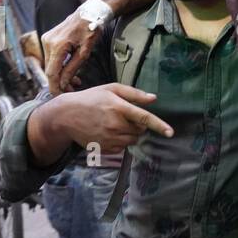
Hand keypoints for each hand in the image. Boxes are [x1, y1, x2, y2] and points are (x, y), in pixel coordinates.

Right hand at [44, 9, 106, 94]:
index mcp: (57, 45)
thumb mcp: (86, 51)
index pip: (52, 73)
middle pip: (50, 70)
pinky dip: (60, 66)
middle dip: (60, 82)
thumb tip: (64, 83)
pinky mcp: (48, 39)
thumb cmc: (91, 29)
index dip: (56, 87)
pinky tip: (70, 71)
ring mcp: (46, 39)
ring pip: (51, 64)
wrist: (89, 12)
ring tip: (76, 81)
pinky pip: (52, 57)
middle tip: (74, 89)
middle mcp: (48, 41)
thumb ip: (73, 68)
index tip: (62, 96)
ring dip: (61, 74)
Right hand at [49, 83, 172, 154]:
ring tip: (113, 123)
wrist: (66, 116)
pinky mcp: (105, 148)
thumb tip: (154, 99)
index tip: (170, 132)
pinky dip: (120, 141)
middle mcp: (114, 125)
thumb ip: (134, 94)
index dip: (159, 125)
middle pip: (140, 130)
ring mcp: (109, 138)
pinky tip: (107, 131)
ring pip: (132, 140)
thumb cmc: (91, 99)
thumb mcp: (111, 89)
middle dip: (137, 124)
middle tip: (122, 116)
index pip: (144, 118)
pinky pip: (122, 148)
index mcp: (118, 107)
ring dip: (129, 133)